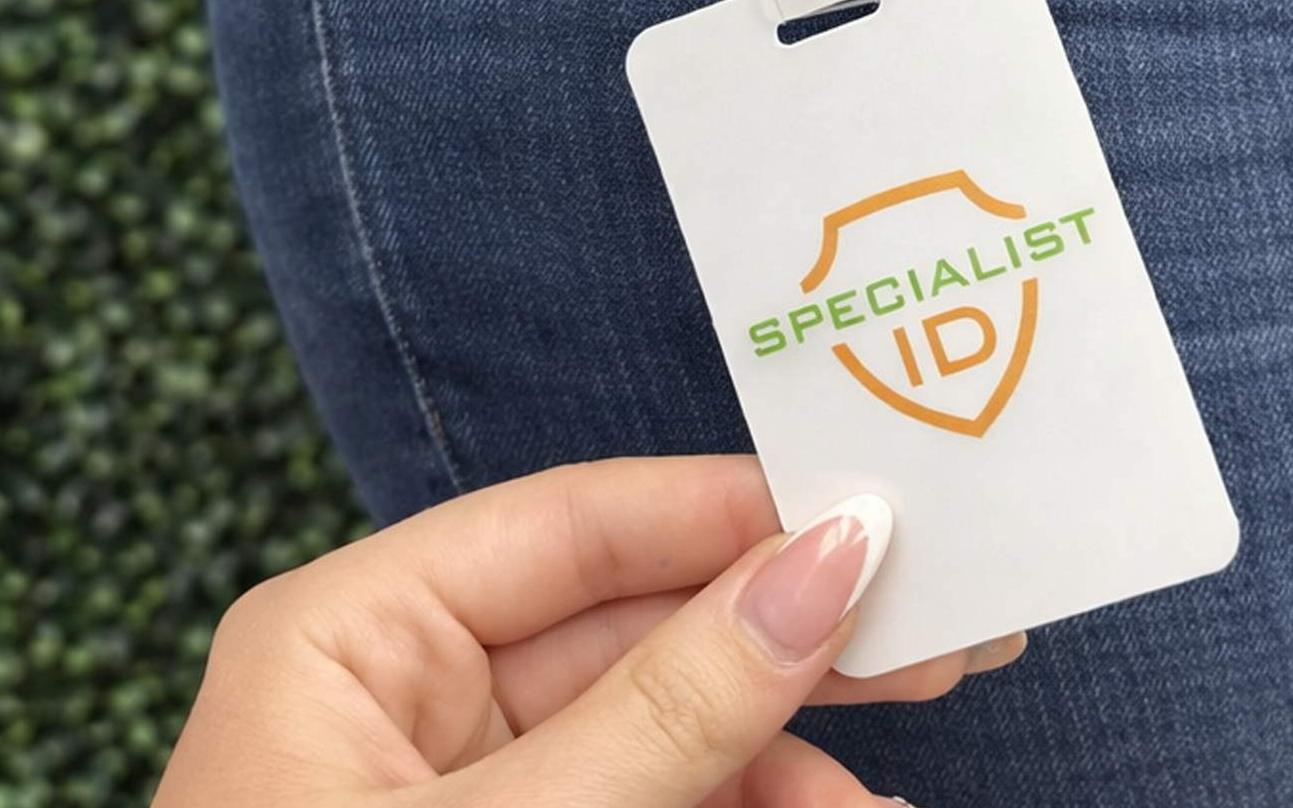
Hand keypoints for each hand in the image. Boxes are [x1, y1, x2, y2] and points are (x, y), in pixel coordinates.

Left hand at [151, 455, 1021, 806]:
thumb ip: (672, 707)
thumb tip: (828, 561)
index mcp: (351, 638)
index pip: (576, 524)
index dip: (730, 513)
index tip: (875, 519)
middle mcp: (405, 695)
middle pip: (638, 623)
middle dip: (786, 641)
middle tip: (941, 633)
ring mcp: (464, 792)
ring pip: (665, 729)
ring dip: (785, 760)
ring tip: (883, 802)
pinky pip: (657, 806)